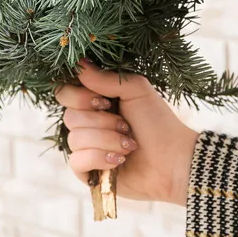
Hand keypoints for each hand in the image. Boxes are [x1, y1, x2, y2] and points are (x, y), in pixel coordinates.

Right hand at [55, 58, 198, 205]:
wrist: (173, 161)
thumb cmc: (157, 123)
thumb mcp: (135, 90)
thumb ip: (105, 78)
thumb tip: (77, 64)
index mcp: (95, 101)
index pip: (64, 93)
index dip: (79, 97)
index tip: (104, 101)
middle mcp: (88, 123)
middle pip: (69, 117)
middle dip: (102, 122)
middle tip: (126, 126)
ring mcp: (86, 148)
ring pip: (74, 139)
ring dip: (107, 141)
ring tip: (129, 146)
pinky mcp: (88, 172)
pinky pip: (77, 161)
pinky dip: (101, 158)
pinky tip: (119, 160)